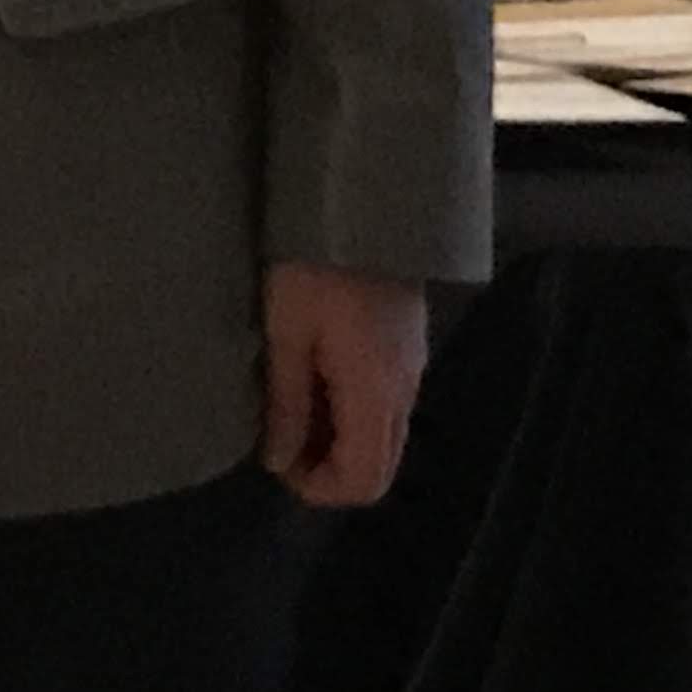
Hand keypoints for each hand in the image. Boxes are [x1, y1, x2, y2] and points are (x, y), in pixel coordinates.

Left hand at [260, 260, 428, 507]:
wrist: (361, 203)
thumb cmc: (313, 265)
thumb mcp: (287, 332)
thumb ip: (287, 402)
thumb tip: (279, 461)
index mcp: (376, 392)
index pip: (364, 479)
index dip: (320, 489)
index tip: (279, 465)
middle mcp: (405, 389)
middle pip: (380, 465)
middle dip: (330, 471)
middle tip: (282, 441)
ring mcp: (413, 366)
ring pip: (385, 437)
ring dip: (339, 442)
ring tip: (292, 408)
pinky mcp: (408, 345)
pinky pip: (386, 405)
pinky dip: (352, 415)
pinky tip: (316, 382)